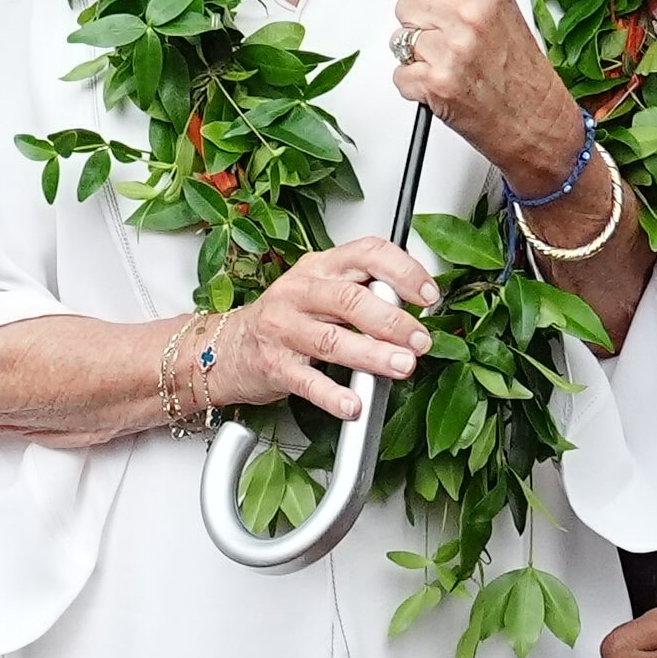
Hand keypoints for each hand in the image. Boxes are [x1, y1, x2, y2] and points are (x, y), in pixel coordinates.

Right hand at [196, 238, 437, 416]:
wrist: (228, 348)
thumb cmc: (287, 318)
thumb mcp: (322, 290)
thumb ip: (363, 291)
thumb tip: (415, 303)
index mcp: (320, 267)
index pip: (367, 253)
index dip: (403, 271)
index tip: (428, 294)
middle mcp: (300, 292)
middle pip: (350, 299)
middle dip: (392, 320)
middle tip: (420, 340)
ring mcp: (283, 328)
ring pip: (332, 340)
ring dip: (371, 354)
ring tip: (401, 366)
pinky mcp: (274, 365)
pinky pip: (307, 382)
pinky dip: (332, 395)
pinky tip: (353, 404)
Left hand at [393, 0, 587, 196]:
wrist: (538, 124)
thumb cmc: (520, 63)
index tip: (446, 4)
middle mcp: (469, 14)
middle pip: (403, 5)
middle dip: (423, 25)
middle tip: (455, 42)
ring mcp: (451, 50)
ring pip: (398, 39)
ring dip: (418, 57)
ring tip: (453, 64)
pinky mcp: (435, 85)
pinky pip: (398, 75)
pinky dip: (415, 88)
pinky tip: (445, 87)